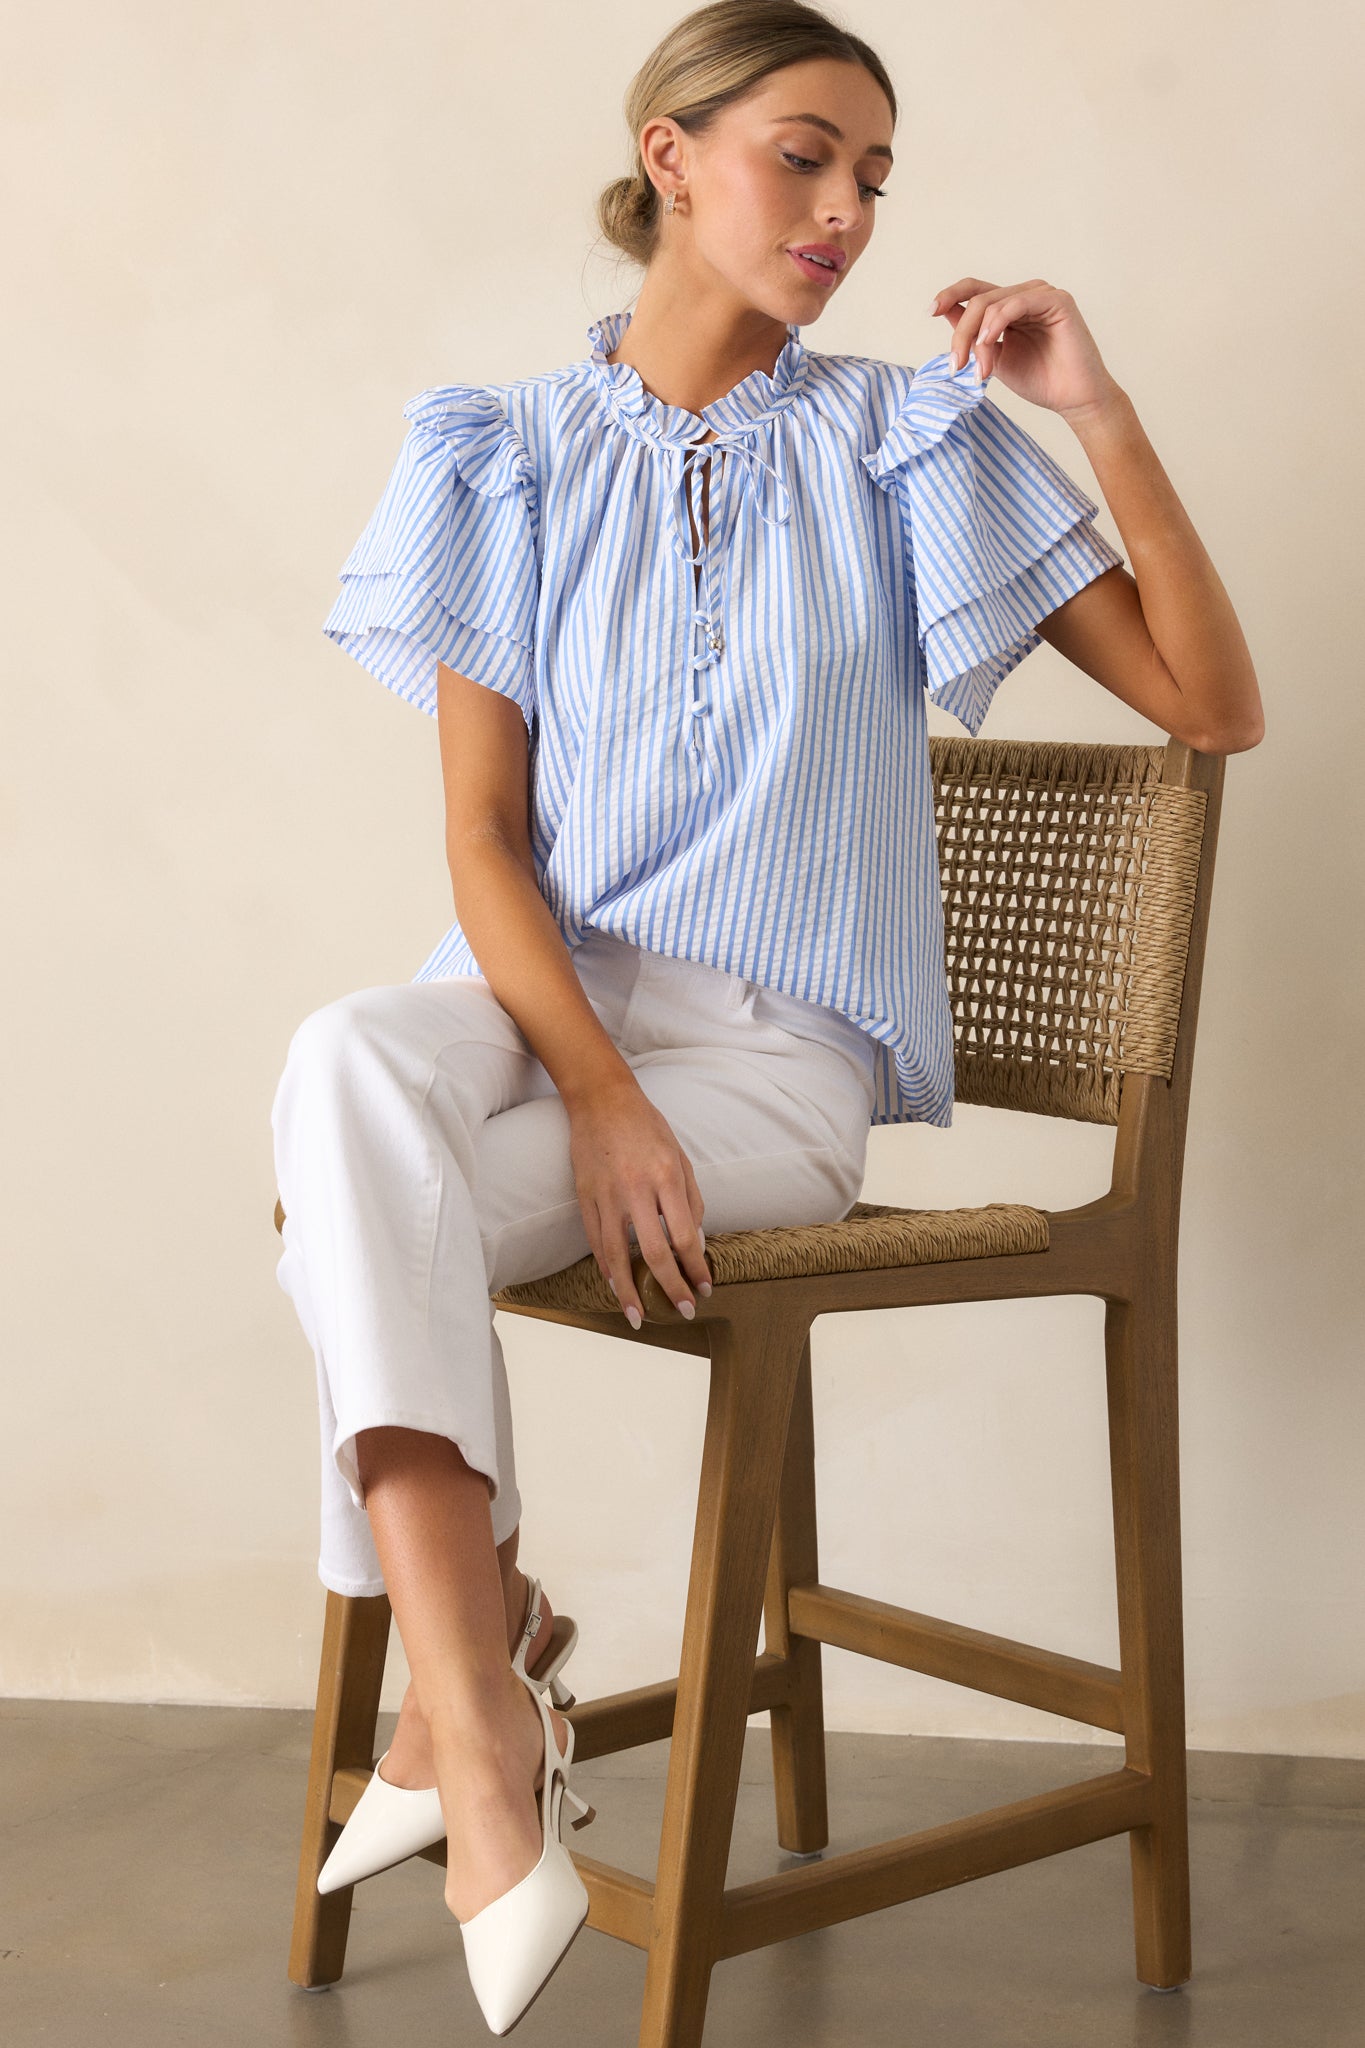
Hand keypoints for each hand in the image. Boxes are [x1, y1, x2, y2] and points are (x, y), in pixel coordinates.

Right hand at [568, 1076, 712, 1327]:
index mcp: (666, 1177)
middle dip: (672, 1288)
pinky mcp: (585, 1196)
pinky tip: (615, 1286)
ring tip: (639, 1317)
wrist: (602, 1100)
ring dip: (630, 1292)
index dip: (696, 1268)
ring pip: (618, 1255)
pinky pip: (595, 1241)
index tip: (704, 1288)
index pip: (685, 1237)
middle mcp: (636, 1189)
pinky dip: (606, 1268)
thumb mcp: (680, 1156)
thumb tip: (695, 1243)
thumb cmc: (647, 1127)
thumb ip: (690, 1200)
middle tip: (683, 1310)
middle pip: (655, 1253)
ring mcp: (607, 1195)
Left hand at [928, 276, 1123, 419]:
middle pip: (979, 299)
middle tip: (956, 365)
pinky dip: (997, 322)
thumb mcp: (994, 357)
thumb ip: (974, 337)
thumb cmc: (1040, 381)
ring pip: (993, 303)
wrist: (1072, 399)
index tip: (930, 311)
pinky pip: (1016, 303)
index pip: (975, 290)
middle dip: (961, 333)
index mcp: (1011, 306)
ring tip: (980, 370)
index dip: (950, 295)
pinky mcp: (1057, 300)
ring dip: (978, 338)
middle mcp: (1026, 295)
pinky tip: (988, 343)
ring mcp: (1042, 295)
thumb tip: (945, 313)